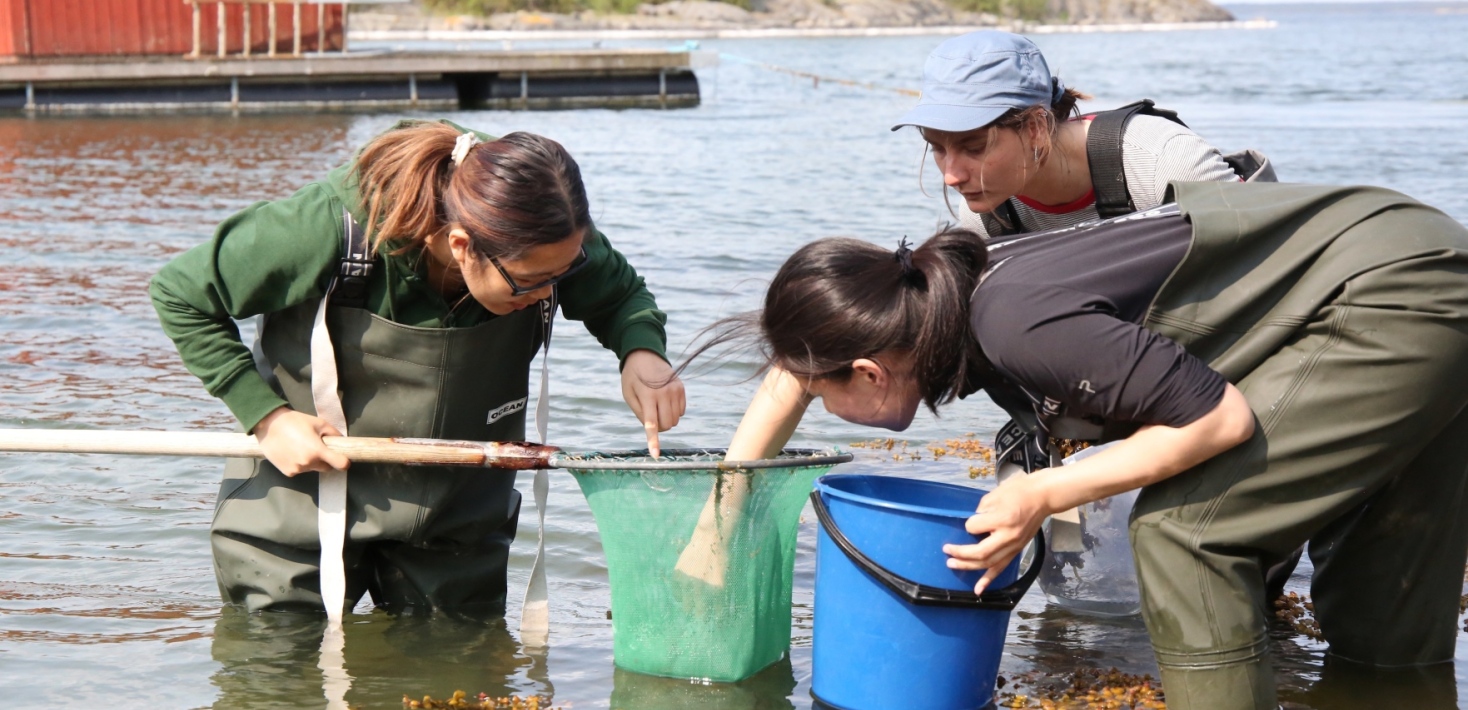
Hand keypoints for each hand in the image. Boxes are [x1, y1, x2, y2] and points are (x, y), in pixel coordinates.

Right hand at [251, 406, 350, 475]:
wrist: (268, 425)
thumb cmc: (294, 421)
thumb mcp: (318, 423)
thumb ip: (333, 433)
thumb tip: (342, 441)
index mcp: (317, 450)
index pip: (340, 464)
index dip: (344, 462)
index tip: (344, 460)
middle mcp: (308, 463)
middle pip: (326, 467)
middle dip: (325, 460)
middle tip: (317, 448)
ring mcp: (297, 469)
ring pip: (312, 469)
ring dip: (311, 462)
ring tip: (300, 447)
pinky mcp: (288, 472)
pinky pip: (300, 470)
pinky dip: (299, 464)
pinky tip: (292, 452)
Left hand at [620, 349, 685, 456]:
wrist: (645, 355)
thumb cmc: (633, 378)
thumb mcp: (629, 395)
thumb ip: (640, 413)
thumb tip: (654, 429)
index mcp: (647, 395)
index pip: (651, 423)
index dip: (653, 440)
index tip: (656, 455)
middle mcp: (664, 393)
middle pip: (667, 425)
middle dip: (659, 427)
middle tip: (650, 417)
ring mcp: (675, 390)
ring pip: (675, 420)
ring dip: (666, 419)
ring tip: (657, 406)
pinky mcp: (681, 389)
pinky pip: (681, 412)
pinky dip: (673, 412)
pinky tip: (665, 401)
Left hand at [942, 471, 1050, 594]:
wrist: (1043, 497)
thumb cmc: (1019, 491)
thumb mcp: (995, 494)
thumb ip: (982, 510)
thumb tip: (972, 524)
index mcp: (1002, 519)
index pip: (974, 527)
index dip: (968, 525)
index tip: (969, 521)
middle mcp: (1008, 536)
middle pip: (980, 552)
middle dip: (960, 553)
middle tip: (947, 551)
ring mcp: (1014, 546)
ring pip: (988, 563)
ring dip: (968, 566)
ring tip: (952, 564)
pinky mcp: (1017, 551)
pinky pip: (1001, 568)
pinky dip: (988, 580)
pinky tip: (978, 589)